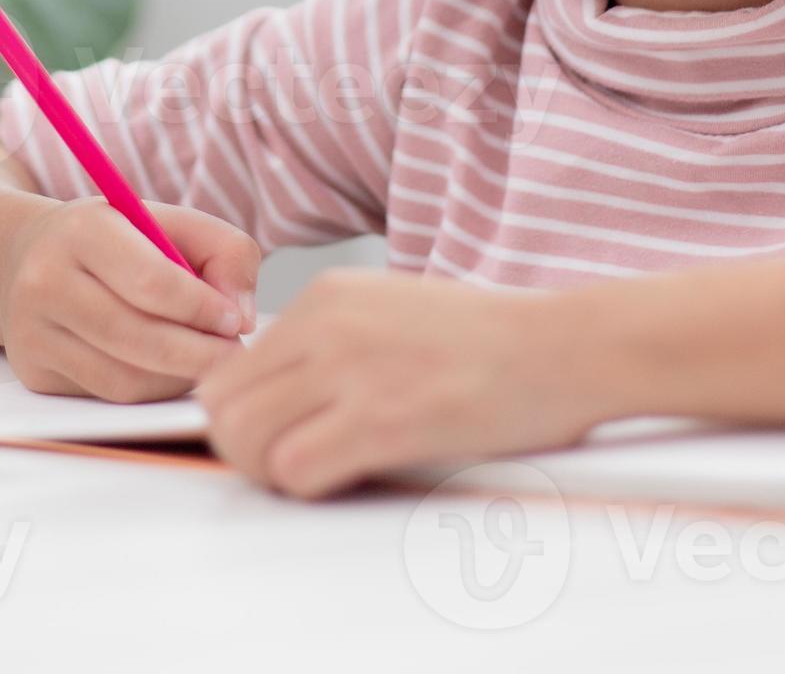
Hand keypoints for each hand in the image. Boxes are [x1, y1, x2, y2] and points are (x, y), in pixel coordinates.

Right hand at [0, 199, 257, 402]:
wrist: (27, 257)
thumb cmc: (114, 240)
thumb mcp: (168, 221)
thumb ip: (224, 251)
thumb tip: (242, 316)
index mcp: (82, 230)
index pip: (151, 282)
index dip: (202, 308)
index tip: (236, 320)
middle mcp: (46, 279)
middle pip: (137, 337)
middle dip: (200, 354)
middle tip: (235, 356)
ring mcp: (32, 330)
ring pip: (124, 377)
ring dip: (178, 378)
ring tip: (206, 362)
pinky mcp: (34, 370)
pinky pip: (108, 393)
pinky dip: (151, 389)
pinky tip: (170, 371)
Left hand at [198, 270, 600, 498]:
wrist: (562, 346)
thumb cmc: (487, 341)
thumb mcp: (388, 311)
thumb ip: (327, 341)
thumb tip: (273, 394)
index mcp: (324, 297)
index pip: (227, 368)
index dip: (238, 416)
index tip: (269, 437)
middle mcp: (326, 325)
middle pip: (222, 404)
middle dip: (240, 449)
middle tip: (282, 467)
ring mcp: (352, 369)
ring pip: (245, 438)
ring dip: (268, 472)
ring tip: (312, 475)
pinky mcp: (383, 419)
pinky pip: (296, 467)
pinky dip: (305, 487)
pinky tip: (342, 479)